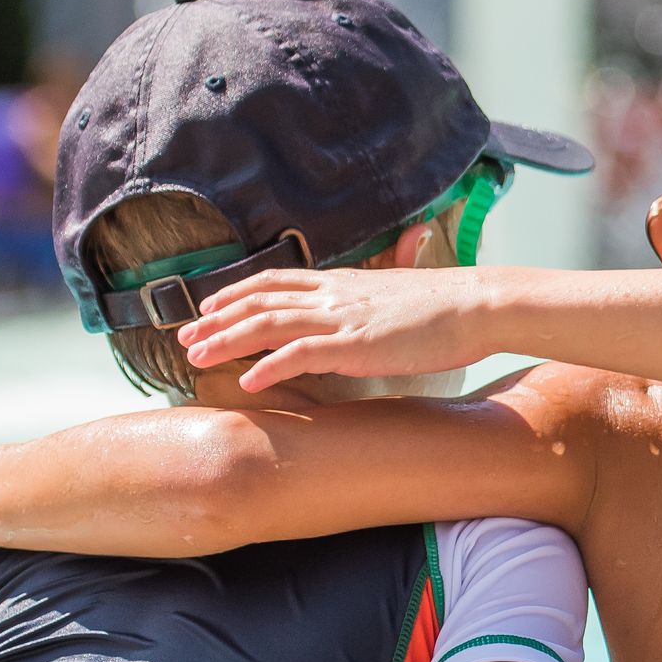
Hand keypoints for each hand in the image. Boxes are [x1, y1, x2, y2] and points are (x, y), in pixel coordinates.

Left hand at [179, 270, 489, 392]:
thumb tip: (359, 313)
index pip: (275, 281)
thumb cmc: (446, 307)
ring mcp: (341, 319)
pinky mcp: (355, 344)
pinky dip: (269, 366)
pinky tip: (247, 380)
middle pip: (259, 301)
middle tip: (185, 338)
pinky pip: (300, 354)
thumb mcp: (395, 295)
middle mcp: (333, 296)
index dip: (236, 293)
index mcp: (341, 283)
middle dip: (217, 320)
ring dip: (227, 341)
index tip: (208, 307)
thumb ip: (367, 303)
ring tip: (196, 359)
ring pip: (268, 324)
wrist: (476, 305)